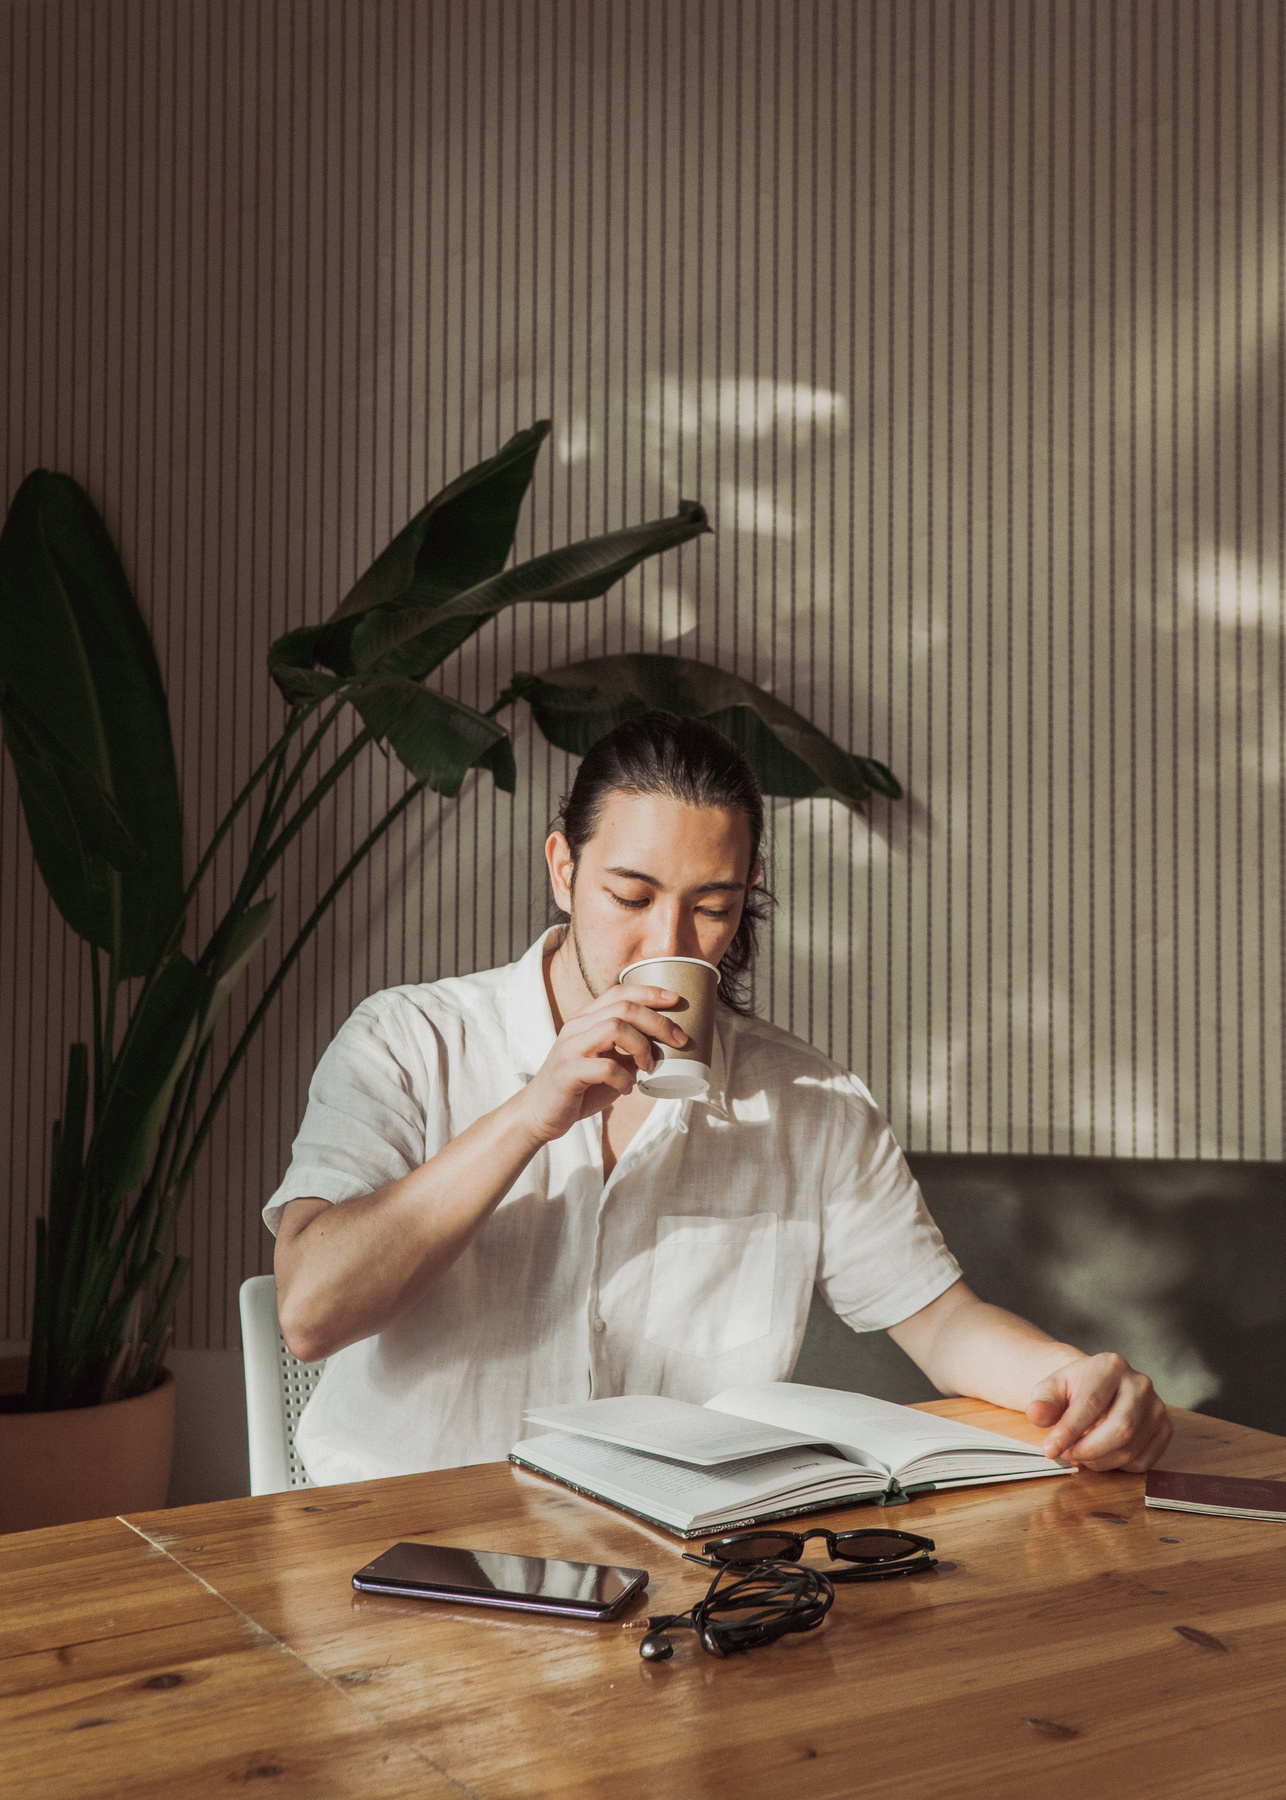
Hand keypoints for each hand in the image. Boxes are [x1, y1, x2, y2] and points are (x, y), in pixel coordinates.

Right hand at [515, 984, 688, 1143]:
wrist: (541, 1112)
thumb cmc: (580, 1087)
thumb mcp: (609, 1062)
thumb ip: (630, 1050)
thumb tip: (666, 1046)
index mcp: (586, 1019)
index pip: (619, 992)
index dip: (650, 992)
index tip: (676, 999)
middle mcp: (577, 1027)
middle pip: (624, 1007)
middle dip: (658, 1022)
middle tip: (679, 1040)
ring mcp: (570, 1048)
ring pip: (614, 1027)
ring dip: (641, 1047)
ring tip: (648, 1066)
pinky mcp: (567, 1072)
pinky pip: (605, 1067)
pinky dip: (624, 1079)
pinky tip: (628, 1088)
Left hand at [1027, 1352, 1171, 1471]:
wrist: (1097, 1388)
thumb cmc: (1073, 1389)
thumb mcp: (1051, 1389)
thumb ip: (1043, 1401)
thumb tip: (1036, 1414)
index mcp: (1110, 1365)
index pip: (1091, 1403)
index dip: (1069, 1430)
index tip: (1050, 1449)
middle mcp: (1140, 1383)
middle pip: (1120, 1430)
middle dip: (1088, 1450)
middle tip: (1066, 1454)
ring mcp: (1157, 1406)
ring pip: (1130, 1449)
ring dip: (1100, 1461)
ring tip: (1080, 1452)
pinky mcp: (1165, 1428)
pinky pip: (1144, 1461)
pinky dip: (1118, 1466)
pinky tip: (1103, 1454)